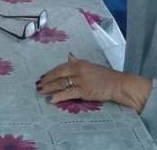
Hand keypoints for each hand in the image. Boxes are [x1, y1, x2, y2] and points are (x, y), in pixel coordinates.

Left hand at [37, 54, 151, 111]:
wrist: (118, 84)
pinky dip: (59, 96)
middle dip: (47, 80)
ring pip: (61, 84)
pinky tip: (51, 99)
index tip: (43, 77)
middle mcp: (78, 69)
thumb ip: (78, 62)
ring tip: (41, 91)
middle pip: (58, 75)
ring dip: (49, 88)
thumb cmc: (105, 76)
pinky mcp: (84, 91)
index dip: (50, 73)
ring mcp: (80, 80)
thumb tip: (70, 56)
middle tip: (38, 85)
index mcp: (79, 63)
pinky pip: (68, 93)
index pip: (60, 67)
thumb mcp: (90, 66)